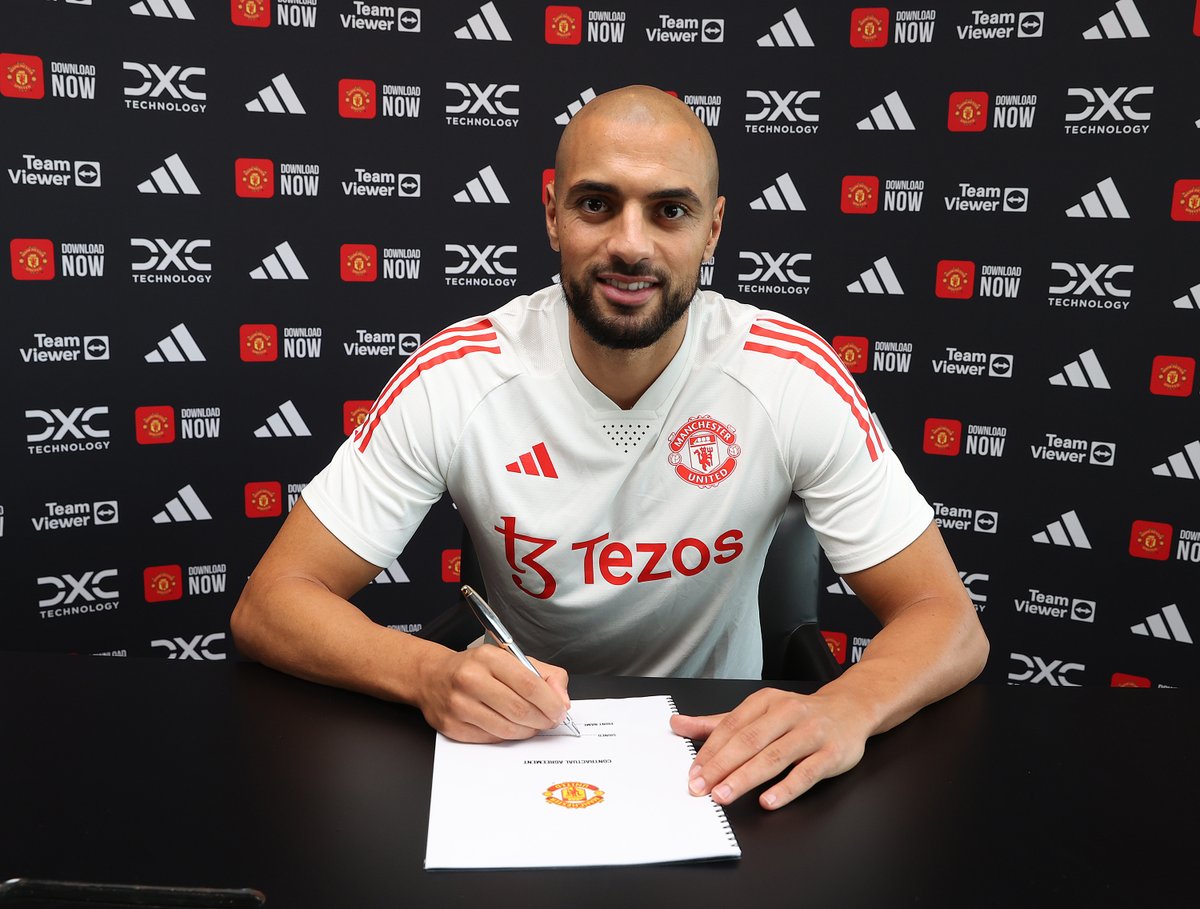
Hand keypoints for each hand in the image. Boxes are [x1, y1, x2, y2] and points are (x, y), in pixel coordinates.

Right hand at [417, 643, 571, 742]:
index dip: (550, 703)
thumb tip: (562, 700)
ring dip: (527, 731)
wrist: (432, 676)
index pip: (529, 685)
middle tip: (550, 721)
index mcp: (489, 658)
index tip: (560, 711)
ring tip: (532, 725)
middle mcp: (471, 679)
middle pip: (519, 710)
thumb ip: (544, 675)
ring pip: (506, 729)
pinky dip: (508, 737)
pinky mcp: (452, 726)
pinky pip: (491, 739)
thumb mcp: (510, 658)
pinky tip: (511, 727)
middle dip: (542, 720)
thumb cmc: (476, 667)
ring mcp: (459, 705)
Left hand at [669, 688, 870, 809]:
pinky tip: (768, 801)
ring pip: (775, 757)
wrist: (851, 708)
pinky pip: (807, 773)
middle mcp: (788, 713)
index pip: (731, 727)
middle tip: (701, 788)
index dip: (710, 751)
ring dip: (746, 778)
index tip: (693, 773)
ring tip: (724, 795)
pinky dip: (786, 788)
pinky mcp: (832, 754)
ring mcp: (811, 733)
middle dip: (722, 766)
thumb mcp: (758, 712)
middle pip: (749, 741)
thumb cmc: (798, 715)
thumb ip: (718, 723)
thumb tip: (678, 724)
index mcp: (766, 702)